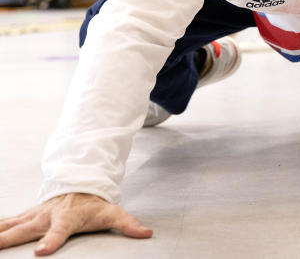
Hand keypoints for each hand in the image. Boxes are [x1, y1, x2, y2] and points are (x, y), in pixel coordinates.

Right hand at [0, 193, 151, 254]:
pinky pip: (5, 223)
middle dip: (6, 240)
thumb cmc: (95, 205)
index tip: (41, 252)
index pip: (59, 231)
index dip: (51, 241)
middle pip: (24, 230)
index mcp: (67, 218)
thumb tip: (147, 233)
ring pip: (9, 225)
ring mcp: (33, 216)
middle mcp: (46, 216)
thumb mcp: (114, 213)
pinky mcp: (25, 217)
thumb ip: (128, 224)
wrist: (81, 186)